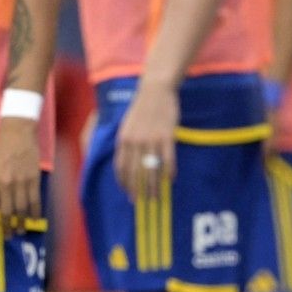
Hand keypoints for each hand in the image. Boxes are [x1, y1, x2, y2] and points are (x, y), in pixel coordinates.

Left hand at [0, 117, 42, 237]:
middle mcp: (5, 183)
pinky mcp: (34, 179)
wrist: (18, 133)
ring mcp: (21, 182)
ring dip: (20, 223)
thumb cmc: (1, 150)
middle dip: (6, 227)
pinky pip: (35, 200)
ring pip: (21, 209)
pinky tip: (35, 220)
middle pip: (6, 212)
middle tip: (8, 236)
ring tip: (20, 231)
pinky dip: (35, 212)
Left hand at [113, 81, 178, 202]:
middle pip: (136, 173)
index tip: (129, 194)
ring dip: (154, 186)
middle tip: (143, 202)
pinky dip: (169, 172)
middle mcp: (135, 142)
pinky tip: (170, 180)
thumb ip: (126, 144)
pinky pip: (168, 160)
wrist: (155, 90)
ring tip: (156, 197)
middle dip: (139, 190)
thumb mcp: (127, 126)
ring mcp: (151, 139)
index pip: (121, 168)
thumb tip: (126, 164)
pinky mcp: (167, 136)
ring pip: (152, 169)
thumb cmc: (141, 109)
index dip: (125, 184)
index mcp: (123, 140)